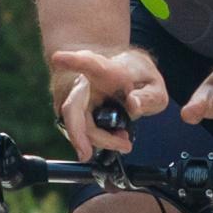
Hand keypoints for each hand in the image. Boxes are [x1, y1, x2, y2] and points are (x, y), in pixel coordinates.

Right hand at [46, 46, 168, 157]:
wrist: (123, 74)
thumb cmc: (136, 78)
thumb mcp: (154, 83)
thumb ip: (148, 96)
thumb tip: (133, 106)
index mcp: (105, 69)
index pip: (89, 63)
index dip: (73, 61)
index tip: (59, 59)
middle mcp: (86, 83)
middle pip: (72, 107)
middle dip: (77, 132)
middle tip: (85, 154)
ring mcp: (78, 99)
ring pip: (78, 125)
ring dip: (100, 140)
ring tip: (125, 142)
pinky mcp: (77, 115)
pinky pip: (82, 132)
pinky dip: (99, 141)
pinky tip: (117, 139)